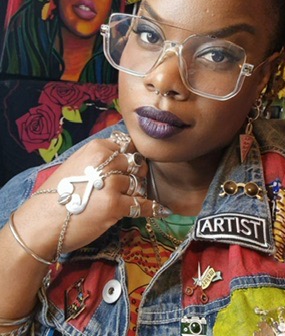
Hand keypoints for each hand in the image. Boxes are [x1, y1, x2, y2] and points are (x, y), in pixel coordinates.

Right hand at [11, 136, 166, 260]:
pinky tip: (160, 210)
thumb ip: (100, 159)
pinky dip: (152, 208)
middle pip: (136, 163)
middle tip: (128, 185)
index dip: (130, 157)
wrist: (40, 223)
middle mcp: (106, 162)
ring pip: (138, 183)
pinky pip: (143, 204)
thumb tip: (124, 157)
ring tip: (129, 199)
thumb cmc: (55, 196)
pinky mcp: (115, 206)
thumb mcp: (77, 164)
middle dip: (135, 173)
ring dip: (137, 191)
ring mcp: (112, 184)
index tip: (129, 166)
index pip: (127, 146)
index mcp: (97, 148)